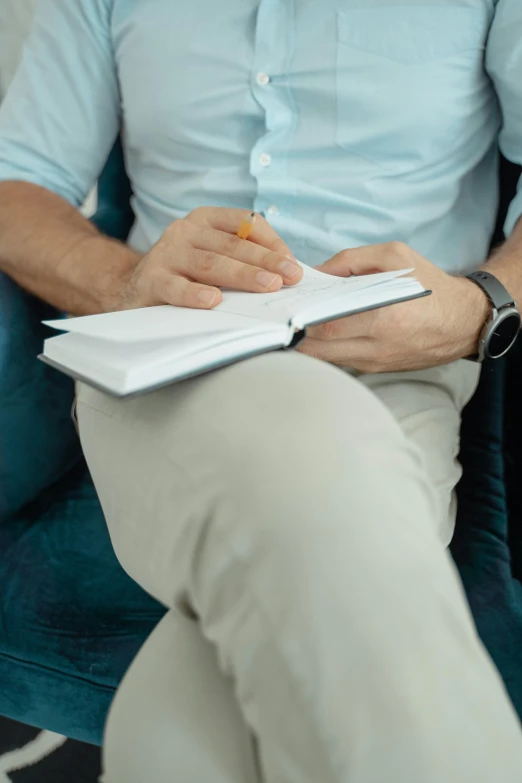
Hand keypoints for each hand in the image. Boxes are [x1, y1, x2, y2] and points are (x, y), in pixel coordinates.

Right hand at [115, 207, 301, 309]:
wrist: (135, 292)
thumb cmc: (187, 278)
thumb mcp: (217, 261)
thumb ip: (250, 263)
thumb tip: (295, 275)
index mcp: (208, 220)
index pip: (247, 223)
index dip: (272, 243)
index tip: (293, 266)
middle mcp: (186, 230)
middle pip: (232, 244)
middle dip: (265, 261)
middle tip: (290, 277)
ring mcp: (167, 253)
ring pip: (210, 263)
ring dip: (242, 275)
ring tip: (268, 286)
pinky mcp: (152, 278)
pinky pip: (175, 287)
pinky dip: (194, 294)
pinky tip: (214, 301)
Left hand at [297, 242, 489, 372]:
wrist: (463, 322)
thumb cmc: (430, 286)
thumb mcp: (396, 256)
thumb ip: (351, 259)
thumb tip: (316, 272)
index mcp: (384, 317)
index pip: (328, 326)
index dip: (300, 320)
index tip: (284, 309)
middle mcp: (378, 346)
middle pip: (320, 349)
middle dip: (295, 335)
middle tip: (279, 320)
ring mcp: (375, 363)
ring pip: (326, 359)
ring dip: (306, 345)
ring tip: (292, 325)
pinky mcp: (375, 370)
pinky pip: (340, 361)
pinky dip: (324, 349)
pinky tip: (314, 334)